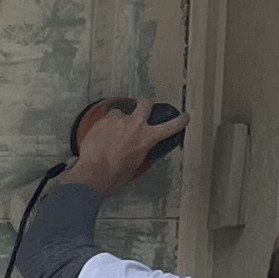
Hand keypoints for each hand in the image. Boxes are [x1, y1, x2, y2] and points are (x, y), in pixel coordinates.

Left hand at [67, 97, 182, 193]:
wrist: (94, 173)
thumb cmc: (114, 174)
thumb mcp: (137, 163)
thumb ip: (142, 150)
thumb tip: (140, 149)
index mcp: (148, 137)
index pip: (171, 126)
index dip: (179, 121)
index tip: (184, 117)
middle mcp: (135, 125)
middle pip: (145, 103)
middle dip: (145, 103)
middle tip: (143, 105)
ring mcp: (118, 121)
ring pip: (121, 111)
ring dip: (119, 117)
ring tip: (113, 129)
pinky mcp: (103, 121)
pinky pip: (106, 118)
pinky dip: (105, 125)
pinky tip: (101, 135)